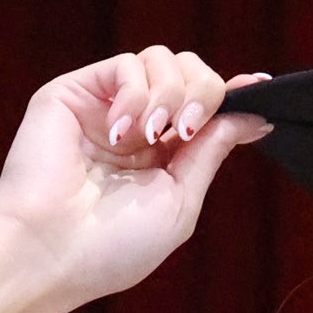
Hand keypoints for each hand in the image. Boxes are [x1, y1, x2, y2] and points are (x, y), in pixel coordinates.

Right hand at [0, 46, 272, 309]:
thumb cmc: (112, 245)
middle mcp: (136, 127)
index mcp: (162, 157)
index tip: (260, 89)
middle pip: (191, 74)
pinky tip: (124, 132)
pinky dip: (137, 94)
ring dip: (170, 96)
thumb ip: (212, 152)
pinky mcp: (76, 92)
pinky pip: (127, 65)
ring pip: (163, 61)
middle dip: (203, 95)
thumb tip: (254, 116)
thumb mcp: (180, 200)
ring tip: (151, 137)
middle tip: (186, 131)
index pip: (205, 109)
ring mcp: (106, 107)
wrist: (52, 251)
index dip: (232, 97)